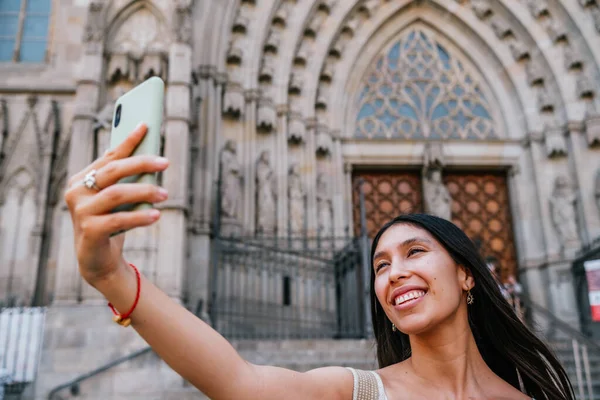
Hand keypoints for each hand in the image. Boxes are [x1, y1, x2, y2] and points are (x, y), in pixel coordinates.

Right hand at [64, 124, 168, 286]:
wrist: (98, 260)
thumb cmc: (110, 223)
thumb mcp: (116, 198)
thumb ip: (121, 177)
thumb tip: (137, 146)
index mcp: (81, 179)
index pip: (109, 156)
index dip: (128, 141)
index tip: (146, 125)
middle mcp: (76, 192)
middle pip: (113, 171)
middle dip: (141, 163)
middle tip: (165, 163)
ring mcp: (81, 212)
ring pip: (117, 194)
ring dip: (145, 191)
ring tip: (165, 194)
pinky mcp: (89, 231)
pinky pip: (119, 219)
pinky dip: (140, 216)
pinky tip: (156, 215)